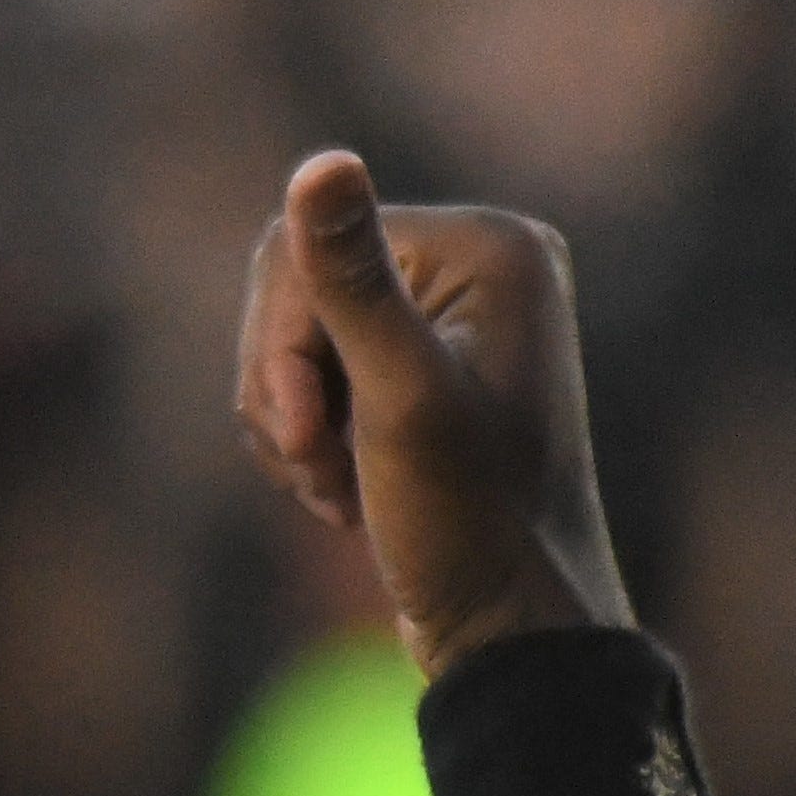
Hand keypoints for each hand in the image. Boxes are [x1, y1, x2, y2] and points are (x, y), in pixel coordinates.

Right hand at [235, 151, 633, 677]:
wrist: (512, 632)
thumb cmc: (470, 524)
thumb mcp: (399, 400)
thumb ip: (351, 283)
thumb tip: (321, 162)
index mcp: (490, 247)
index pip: (305, 250)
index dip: (283, 349)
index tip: (310, 439)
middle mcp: (480, 265)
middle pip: (293, 289)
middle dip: (284, 389)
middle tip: (319, 471)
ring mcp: (452, 321)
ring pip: (294, 341)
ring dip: (291, 425)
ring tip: (338, 491)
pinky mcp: (426, 373)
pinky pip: (317, 378)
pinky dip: (307, 442)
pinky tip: (346, 494)